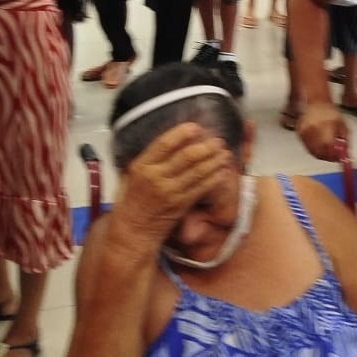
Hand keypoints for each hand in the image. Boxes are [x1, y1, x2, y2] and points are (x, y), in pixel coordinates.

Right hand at [113, 123, 234, 246]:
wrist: (134, 229)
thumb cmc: (133, 199)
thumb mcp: (131, 173)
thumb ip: (149, 158)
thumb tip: (171, 138)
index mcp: (142, 166)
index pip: (164, 144)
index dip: (181, 133)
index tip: (195, 127)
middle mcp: (155, 177)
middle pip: (186, 156)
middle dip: (205, 146)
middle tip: (217, 141)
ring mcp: (169, 192)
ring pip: (197, 172)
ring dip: (214, 161)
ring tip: (224, 153)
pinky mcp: (180, 205)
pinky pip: (201, 188)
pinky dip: (214, 179)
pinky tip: (222, 172)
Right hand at [297, 102, 348, 161]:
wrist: (317, 103)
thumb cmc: (330, 114)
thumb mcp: (343, 127)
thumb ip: (345, 142)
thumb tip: (345, 156)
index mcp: (326, 126)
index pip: (328, 148)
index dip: (333, 156)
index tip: (338, 158)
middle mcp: (314, 128)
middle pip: (318, 152)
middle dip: (327, 157)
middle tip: (332, 156)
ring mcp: (304, 131)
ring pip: (311, 151)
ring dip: (320, 153)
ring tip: (325, 148)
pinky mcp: (299, 132)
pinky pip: (306, 146)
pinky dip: (312, 148)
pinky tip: (318, 142)